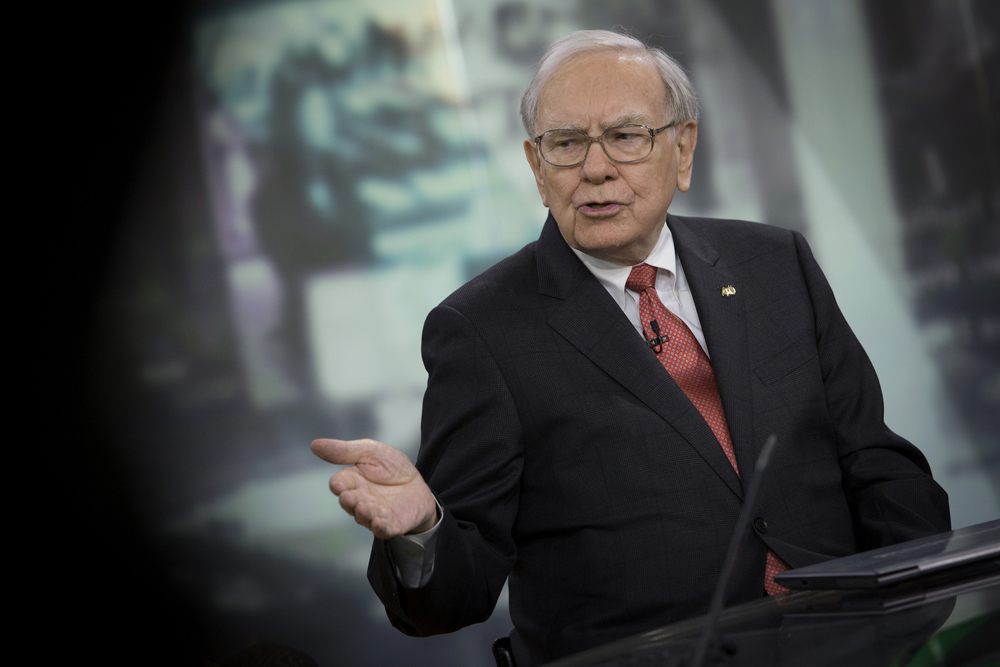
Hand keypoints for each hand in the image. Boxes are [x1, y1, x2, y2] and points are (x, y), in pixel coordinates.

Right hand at [311, 438, 437, 539]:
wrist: (418, 483)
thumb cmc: (391, 467)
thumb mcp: (370, 451)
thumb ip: (344, 451)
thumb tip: (314, 444)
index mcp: (352, 481)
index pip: (339, 484)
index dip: (338, 485)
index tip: (339, 485)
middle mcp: (360, 499)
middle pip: (348, 503)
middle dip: (348, 501)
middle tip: (350, 498)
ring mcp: (374, 513)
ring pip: (363, 517)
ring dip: (362, 514)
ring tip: (363, 508)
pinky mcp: (390, 524)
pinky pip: (382, 529)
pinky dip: (379, 527)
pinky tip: (378, 523)